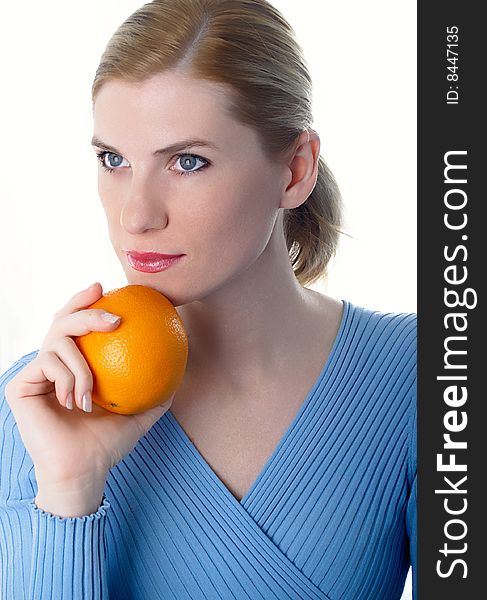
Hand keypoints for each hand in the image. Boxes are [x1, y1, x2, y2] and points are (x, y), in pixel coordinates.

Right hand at [5, 282, 173, 484]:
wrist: (84, 470)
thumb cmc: (109, 443)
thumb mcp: (140, 413)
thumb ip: (156, 391)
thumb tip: (180, 368)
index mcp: (75, 363)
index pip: (78, 324)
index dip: (87, 301)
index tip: (107, 288)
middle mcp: (53, 363)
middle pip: (63, 320)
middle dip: (86, 310)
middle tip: (112, 318)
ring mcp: (36, 373)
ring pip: (56, 340)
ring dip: (81, 364)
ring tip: (91, 392)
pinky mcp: (21, 385)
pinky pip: (47, 363)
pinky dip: (67, 378)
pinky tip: (76, 401)